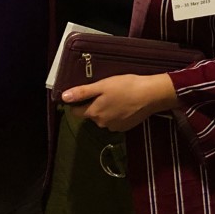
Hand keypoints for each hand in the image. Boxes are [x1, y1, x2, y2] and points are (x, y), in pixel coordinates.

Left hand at [61, 73, 178, 132]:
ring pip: (104, 118)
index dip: (78, 102)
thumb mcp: (102, 85)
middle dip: (95, 105)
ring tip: (118, 97)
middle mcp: (101, 123)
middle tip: (107, 91)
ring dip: (107, 109)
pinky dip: (117, 114)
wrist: (151, 95)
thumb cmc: (126, 86)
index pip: (76, 112)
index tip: (87, 93)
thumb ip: (82, 92)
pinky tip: (125, 104)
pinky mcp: (125, 127)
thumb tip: (63, 97)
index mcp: (94, 112)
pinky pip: (115, 121)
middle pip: (91, 114)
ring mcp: (114, 127)